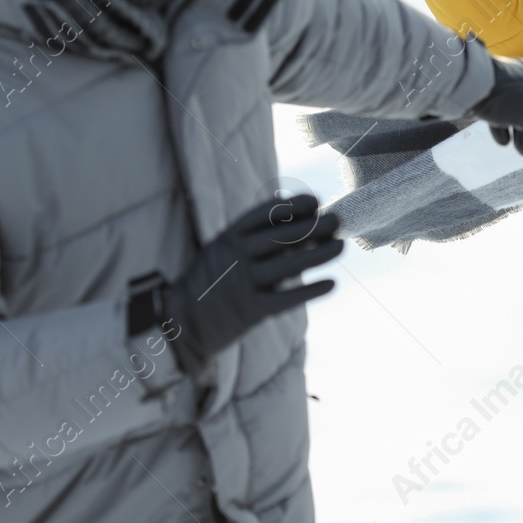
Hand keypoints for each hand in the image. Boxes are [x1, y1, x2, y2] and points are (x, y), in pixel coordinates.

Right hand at [164, 194, 342, 373]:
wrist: (181, 322)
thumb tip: (291, 208)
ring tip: (341, 246)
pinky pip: (286, 299)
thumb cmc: (211, 279)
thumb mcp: (222, 247)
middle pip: (282, 237)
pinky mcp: (249, 311)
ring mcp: (242, 283)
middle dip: (314, 226)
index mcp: (228, 236)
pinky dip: (310, 291)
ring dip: (319, 254)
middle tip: (337, 220)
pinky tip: (331, 283)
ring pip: (289, 266)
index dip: (293, 205)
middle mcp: (235, 256)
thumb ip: (252, 233)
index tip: (316, 200)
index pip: (265, 214)